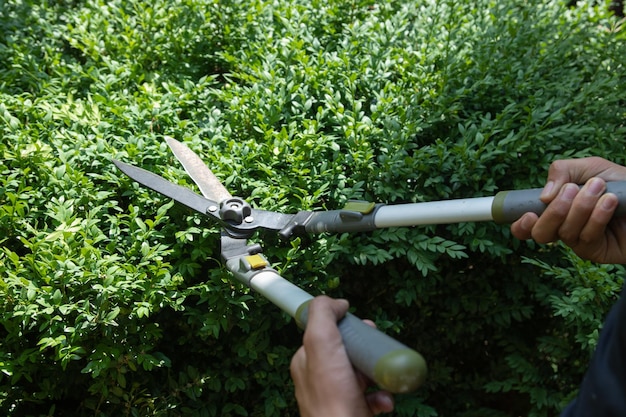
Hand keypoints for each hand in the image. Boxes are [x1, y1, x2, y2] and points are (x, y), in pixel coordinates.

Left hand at [290, 296, 394, 416]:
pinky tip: (384, 401)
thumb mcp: (321, 343)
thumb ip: (323, 315)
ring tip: (383, 378)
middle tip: (377, 348)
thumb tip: (336, 302)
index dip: (345, 326)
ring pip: (361, 374)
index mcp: (306, 360)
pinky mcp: (352, 412)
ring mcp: (336, 397)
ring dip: (377, 373)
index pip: (325, 332)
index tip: (362, 327)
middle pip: (346, 351)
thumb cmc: (332, 395)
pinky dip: (381, 397)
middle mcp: (319, 378)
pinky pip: (370, 398)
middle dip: (366, 348)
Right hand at [511, 157, 625, 262]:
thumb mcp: (590, 168)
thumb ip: (562, 171)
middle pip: (541, 233)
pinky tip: (610, 202)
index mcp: (556, 210)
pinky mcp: (596, 251)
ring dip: (581, 208)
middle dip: (554, 211)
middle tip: (573, 190)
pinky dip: (597, 216)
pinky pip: (586, 237)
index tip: (529, 214)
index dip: (521, 225)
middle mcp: (564, 228)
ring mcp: (579, 242)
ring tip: (600, 188)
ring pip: (565, 232)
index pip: (528, 226)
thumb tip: (544, 196)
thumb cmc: (620, 184)